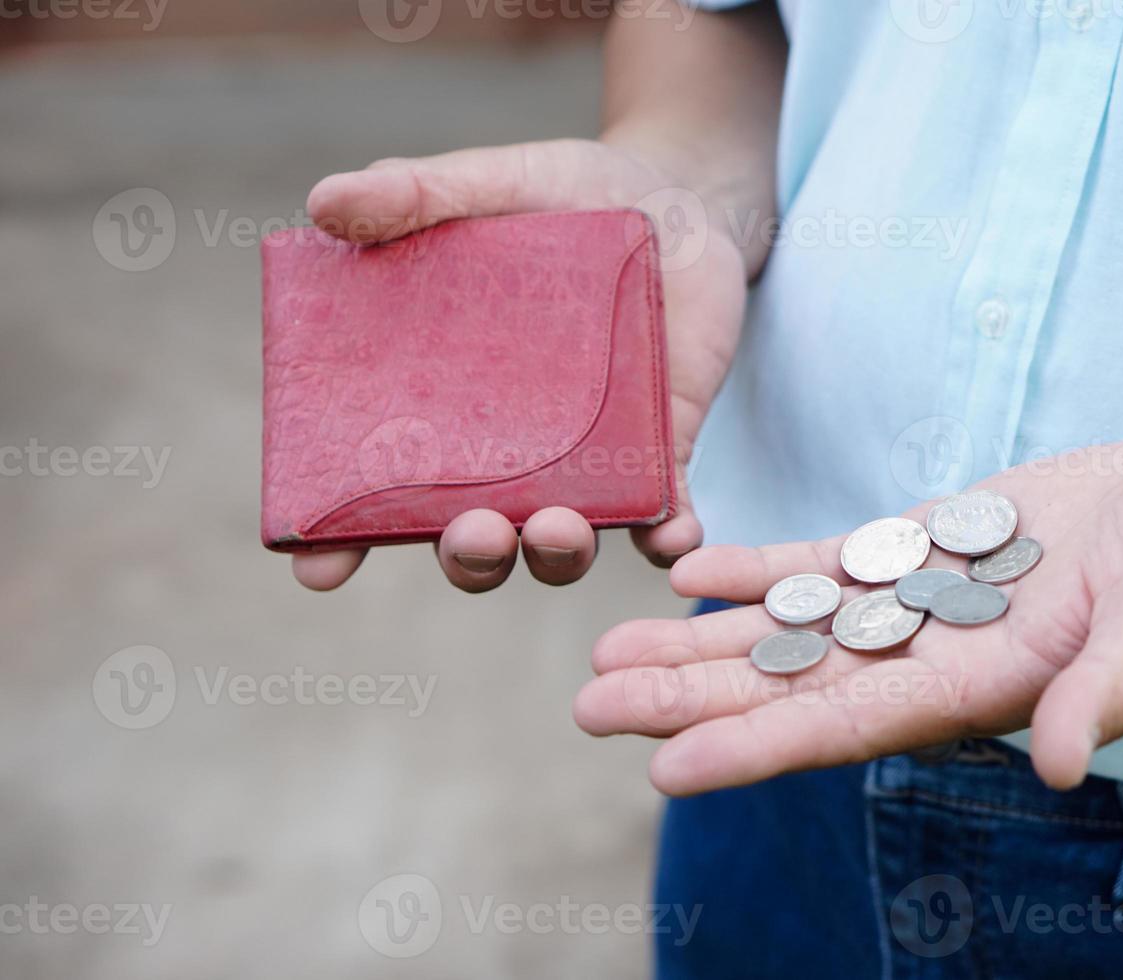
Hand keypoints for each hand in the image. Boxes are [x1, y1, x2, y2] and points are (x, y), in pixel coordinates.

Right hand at [290, 139, 746, 591]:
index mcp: (440, 402)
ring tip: (556, 528)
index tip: (321, 567)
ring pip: (560, 544)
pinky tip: (671, 537)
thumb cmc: (566, 196)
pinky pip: (662, 514)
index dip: (345, 537)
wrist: (680, 195)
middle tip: (472, 533)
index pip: (379, 488)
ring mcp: (586, 459)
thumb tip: (324, 201)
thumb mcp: (489, 184)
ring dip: (554, 555)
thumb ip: (414, 194)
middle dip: (468, 554)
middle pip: (473, 539)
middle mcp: (505, 451)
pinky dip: (666, 537)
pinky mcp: (661, 451)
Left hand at [574, 441, 1122, 792]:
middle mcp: (931, 656)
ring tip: (609, 650)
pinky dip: (758, 565)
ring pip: (789, 627)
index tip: (666, 767)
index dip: (758, 746)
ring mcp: (918, 603)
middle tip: (589, 706)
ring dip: (700, 640)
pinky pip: (824, 561)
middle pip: (790, 683)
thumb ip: (1113, 687)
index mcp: (982, 688)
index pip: (849, 726)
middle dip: (691, 697)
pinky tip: (689, 566)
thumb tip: (1064, 763)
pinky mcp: (922, 547)